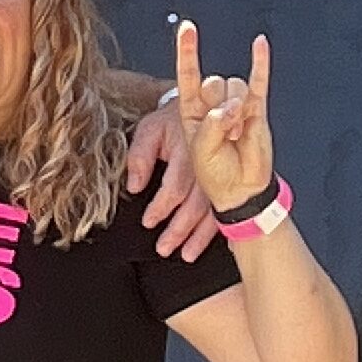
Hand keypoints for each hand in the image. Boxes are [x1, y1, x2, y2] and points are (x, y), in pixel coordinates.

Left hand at [128, 99, 221, 261]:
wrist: (205, 107)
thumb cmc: (174, 120)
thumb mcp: (150, 129)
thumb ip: (139, 156)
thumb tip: (134, 186)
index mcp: (188, 152)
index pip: (174, 187)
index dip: (161, 207)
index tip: (149, 222)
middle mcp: (207, 166)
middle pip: (195, 205)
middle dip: (179, 230)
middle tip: (165, 248)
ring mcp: (221, 175)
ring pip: (212, 211)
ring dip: (200, 236)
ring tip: (187, 254)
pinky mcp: (227, 181)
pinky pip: (224, 208)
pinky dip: (216, 228)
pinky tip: (209, 242)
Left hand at [174, 23, 274, 214]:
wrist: (240, 190)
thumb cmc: (216, 174)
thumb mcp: (201, 152)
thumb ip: (212, 125)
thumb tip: (233, 106)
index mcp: (191, 111)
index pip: (187, 75)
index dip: (187, 52)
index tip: (186, 29)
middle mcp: (212, 104)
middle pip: (214, 82)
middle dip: (220, 108)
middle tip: (225, 133)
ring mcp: (235, 105)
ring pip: (236, 86)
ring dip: (237, 111)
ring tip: (237, 134)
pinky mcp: (257, 109)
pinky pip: (259, 80)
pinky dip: (260, 62)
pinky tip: (260, 44)